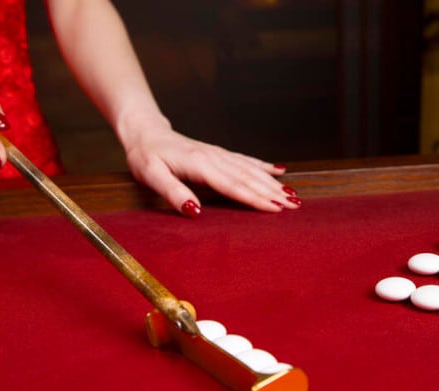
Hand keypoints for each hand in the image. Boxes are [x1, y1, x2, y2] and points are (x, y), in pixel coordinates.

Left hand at [121, 115, 301, 216]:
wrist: (144, 132)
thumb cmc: (145, 156)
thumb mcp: (151, 176)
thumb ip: (173, 192)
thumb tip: (195, 211)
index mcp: (200, 165)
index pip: (232, 185)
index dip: (255, 198)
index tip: (274, 209)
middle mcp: (214, 158)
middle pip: (248, 178)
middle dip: (272, 193)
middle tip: (294, 206)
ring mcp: (218, 154)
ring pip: (251, 169)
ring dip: (273, 183)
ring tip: (293, 195)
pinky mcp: (218, 153)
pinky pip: (246, 160)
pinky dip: (264, 166)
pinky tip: (280, 171)